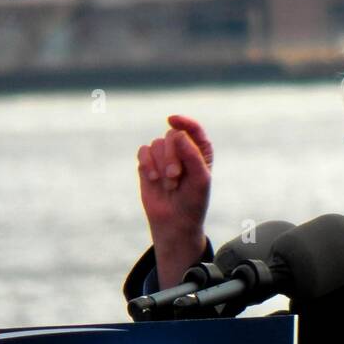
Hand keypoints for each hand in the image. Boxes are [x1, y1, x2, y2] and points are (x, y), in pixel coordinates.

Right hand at [137, 115, 213, 286]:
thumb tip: (177, 133)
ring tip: (169, 184)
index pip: (193, 129)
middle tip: (175, 177)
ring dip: (161, 165)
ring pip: (156, 144)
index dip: (184, 121)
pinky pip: (143, 151)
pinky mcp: (148, 164)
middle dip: (172, 156)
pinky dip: (147, 164)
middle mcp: (182, 150)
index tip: (172, 120)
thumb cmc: (193, 201)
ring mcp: (164, 157)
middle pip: (172, 136)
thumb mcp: (200, 179)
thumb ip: (192, 154)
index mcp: (200, 151)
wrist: (175, 222)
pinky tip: (153, 178)